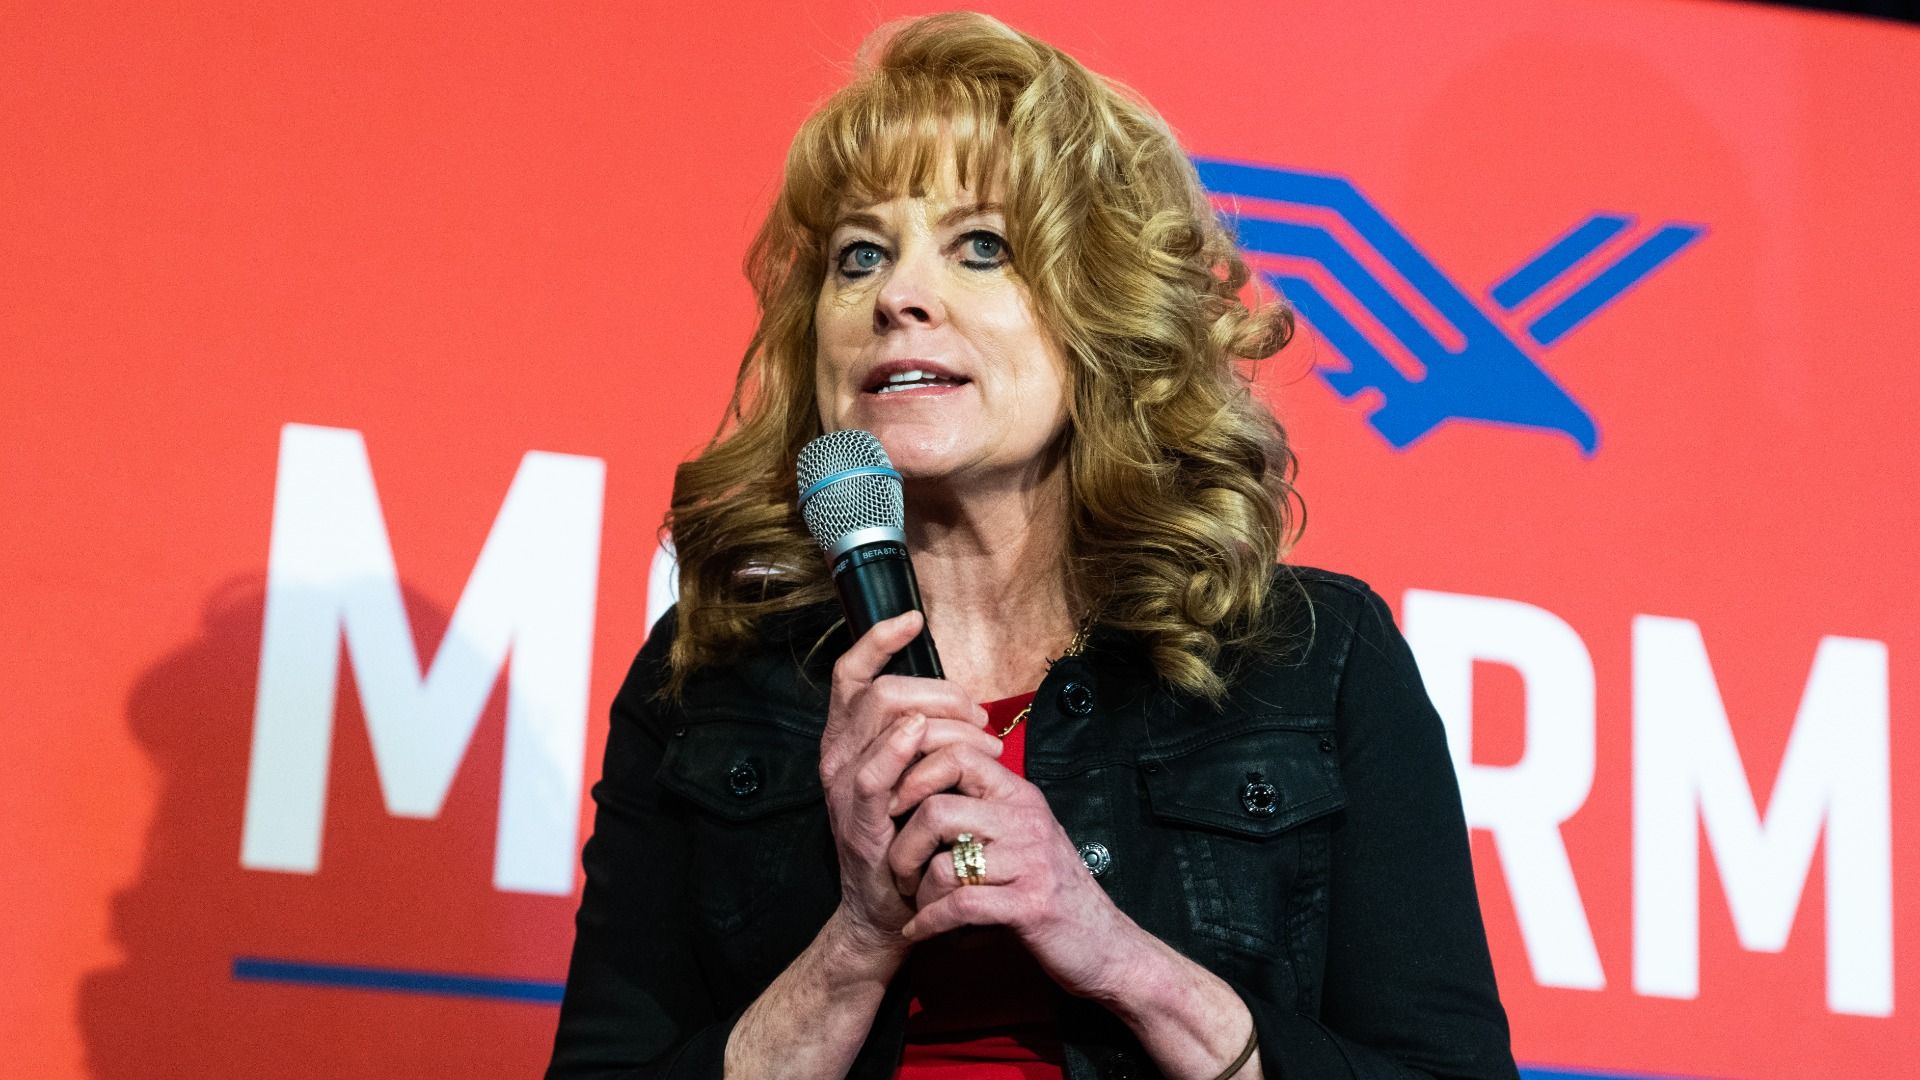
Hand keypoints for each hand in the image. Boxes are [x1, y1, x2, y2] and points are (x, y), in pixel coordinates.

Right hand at [820, 611, 1001, 952]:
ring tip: (982, 743)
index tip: (913, 619)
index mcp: (847, 740)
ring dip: (942, 719)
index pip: (852, 673)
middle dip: (940, 692)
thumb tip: (959, 703)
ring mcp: (844, 788)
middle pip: (883, 690)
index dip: (878, 639)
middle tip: (981, 719)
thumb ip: (921, 737)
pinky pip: (874, 772)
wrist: (885, 911)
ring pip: (882, 719)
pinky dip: (899, 747)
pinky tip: (926, 736)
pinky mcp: (859, 821)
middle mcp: (838, 756)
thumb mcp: (909, 777)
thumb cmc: (906, 838)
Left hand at [884, 742, 1142, 1000]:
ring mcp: (1030, 862)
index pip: (958, 756)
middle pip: (937, 810)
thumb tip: (923, 780)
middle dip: (904, 846)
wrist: (1106, 944)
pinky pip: (960, 906)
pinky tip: (918, 930)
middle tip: (899, 871)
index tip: (896, 809)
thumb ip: (985, 807)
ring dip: (918, 891)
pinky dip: (929, 922)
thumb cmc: (1053, 889)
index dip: (914, 777)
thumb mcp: (1024, 834)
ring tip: (915, 904)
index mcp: (1020, 796)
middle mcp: (1026, 820)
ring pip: (944, 863)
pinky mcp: (1029, 906)